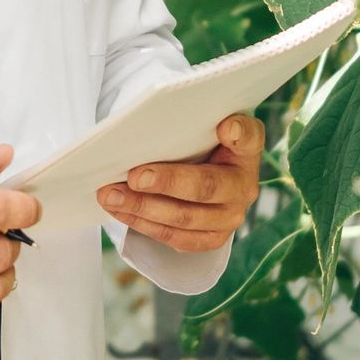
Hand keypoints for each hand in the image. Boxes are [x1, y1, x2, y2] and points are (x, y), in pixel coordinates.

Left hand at [95, 110, 262, 252]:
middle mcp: (244, 186)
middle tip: (133, 176)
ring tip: (111, 195)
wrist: (198, 171)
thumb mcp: (197, 125)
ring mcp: (230, 217)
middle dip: (167, 182)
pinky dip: (143, 224)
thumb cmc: (194, 142)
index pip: (249, 137)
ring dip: (143, 208)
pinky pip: (176, 237)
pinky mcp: (211, 239)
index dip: (238, 133)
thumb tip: (181, 123)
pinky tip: (120, 211)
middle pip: (206, 186)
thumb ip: (191, 120)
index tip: (225, 127)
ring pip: (185, 218)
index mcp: (245, 149)